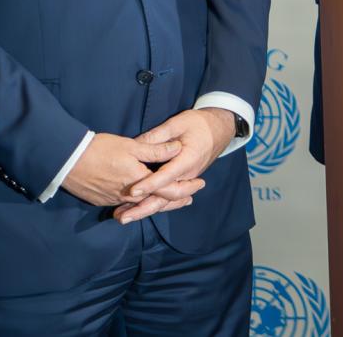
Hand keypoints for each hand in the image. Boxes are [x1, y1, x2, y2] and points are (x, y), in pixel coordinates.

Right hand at [61, 132, 181, 206]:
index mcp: (138, 181)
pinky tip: (143, 198)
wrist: (65, 160)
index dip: (185, 188)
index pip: (168, 190)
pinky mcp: (102, 200)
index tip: (199, 184)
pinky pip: (126, 205)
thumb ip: (155, 150)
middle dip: (175, 200)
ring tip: (172, 200)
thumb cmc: (99, 149)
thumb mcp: (130, 146)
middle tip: (190, 198)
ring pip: (141, 205)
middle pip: (157, 202)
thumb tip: (178, 148)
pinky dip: (139, 203)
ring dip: (158, 202)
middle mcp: (128, 196)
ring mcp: (114, 200)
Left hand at [112, 108, 235, 224]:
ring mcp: (186, 180)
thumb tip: (135, 145)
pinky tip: (136, 211)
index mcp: (188, 159)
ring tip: (124, 218)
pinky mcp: (183, 182)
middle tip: (123, 217)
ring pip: (166, 200)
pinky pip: (168, 198)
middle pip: (166, 196)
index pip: (167, 176)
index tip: (133, 191)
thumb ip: (158, 136)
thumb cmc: (198, 124)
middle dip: (143, 208)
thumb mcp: (178, 123)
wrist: (219, 129)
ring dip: (145, 210)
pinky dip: (153, 206)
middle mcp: (188, 175)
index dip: (150, 184)